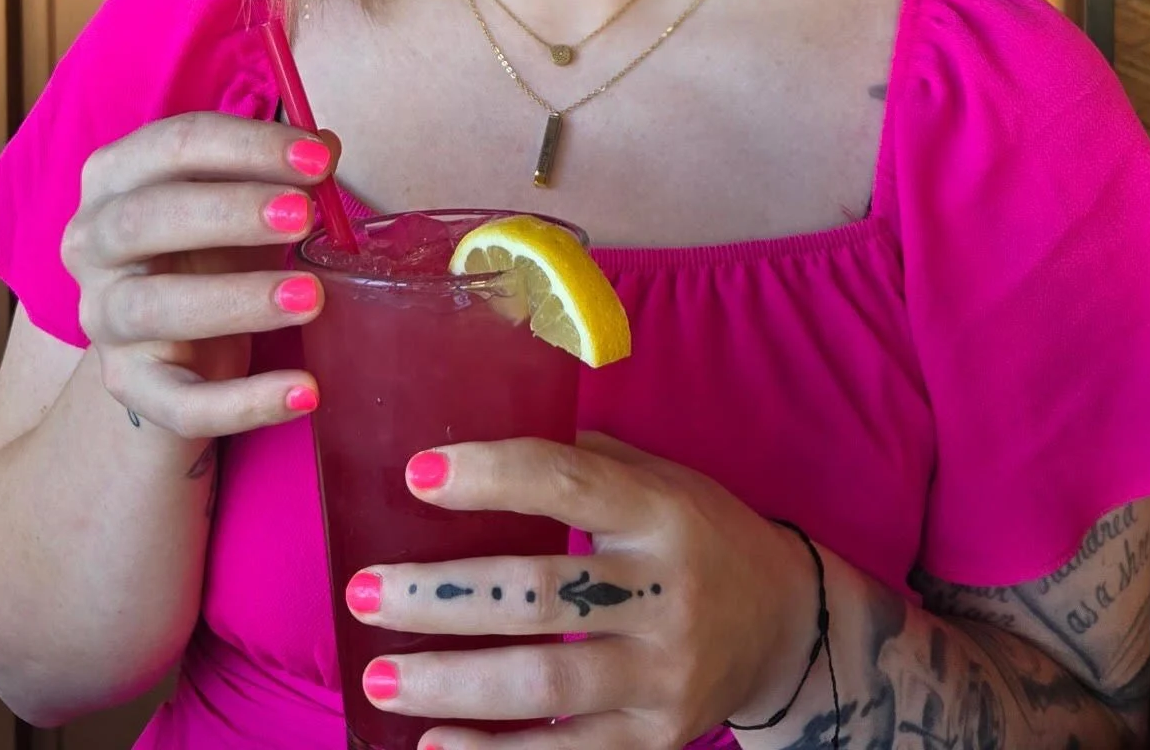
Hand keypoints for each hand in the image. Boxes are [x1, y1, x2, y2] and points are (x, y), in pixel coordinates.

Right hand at [60, 111, 339, 439]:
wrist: (171, 340)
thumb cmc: (209, 246)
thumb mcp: (241, 198)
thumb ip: (281, 171)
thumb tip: (326, 148)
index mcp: (114, 176)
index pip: (173, 145)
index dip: (248, 145)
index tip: (320, 158)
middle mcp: (92, 242)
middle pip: (144, 218)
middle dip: (230, 211)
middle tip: (305, 215)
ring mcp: (102, 317)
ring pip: (154, 308)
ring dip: (237, 300)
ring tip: (312, 297)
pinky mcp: (127, 386)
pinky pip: (178, 401)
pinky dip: (243, 401)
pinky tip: (304, 391)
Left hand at [344, 433, 818, 748]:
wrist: (786, 627)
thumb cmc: (700, 534)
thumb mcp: (661, 480)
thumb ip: (584, 462)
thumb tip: (478, 430)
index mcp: (662, 513)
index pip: (570, 485)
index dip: (493, 475)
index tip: (417, 475)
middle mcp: (667, 595)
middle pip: (541, 596)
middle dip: (443, 597)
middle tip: (364, 589)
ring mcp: (662, 676)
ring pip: (545, 684)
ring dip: (451, 682)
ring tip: (377, 674)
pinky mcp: (655, 741)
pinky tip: (431, 744)